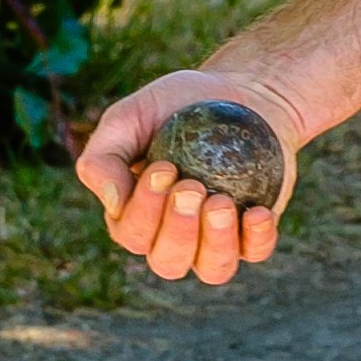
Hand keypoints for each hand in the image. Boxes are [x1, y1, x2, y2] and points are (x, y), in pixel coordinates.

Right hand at [75, 69, 315, 285]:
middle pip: (168, 261)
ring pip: (212, 269)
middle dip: (179, 229)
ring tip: (221, 203)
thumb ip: (103, 158)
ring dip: (216, 242)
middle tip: (193, 187)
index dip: (145, 209)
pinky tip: (257, 212)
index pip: (132, 234)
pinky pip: (256, 252)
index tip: (164, 167)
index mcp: (135, 215)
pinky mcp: (254, 230)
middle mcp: (173, 235)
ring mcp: (216, 237)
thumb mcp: (128, 119)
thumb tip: (113, 204)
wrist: (238, 92)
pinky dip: (258, 239)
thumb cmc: (175, 106)